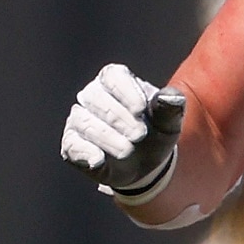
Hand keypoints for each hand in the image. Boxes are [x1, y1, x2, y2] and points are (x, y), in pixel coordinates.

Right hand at [60, 64, 185, 201]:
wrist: (145, 166)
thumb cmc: (155, 134)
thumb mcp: (169, 123)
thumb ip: (171, 107)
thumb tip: (170, 97)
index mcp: (116, 81)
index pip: (112, 76)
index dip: (125, 91)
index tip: (141, 110)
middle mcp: (93, 96)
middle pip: (96, 98)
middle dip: (118, 118)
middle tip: (140, 135)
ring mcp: (79, 119)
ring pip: (83, 121)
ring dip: (106, 136)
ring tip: (127, 150)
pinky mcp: (72, 144)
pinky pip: (71, 144)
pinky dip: (84, 152)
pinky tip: (99, 160)